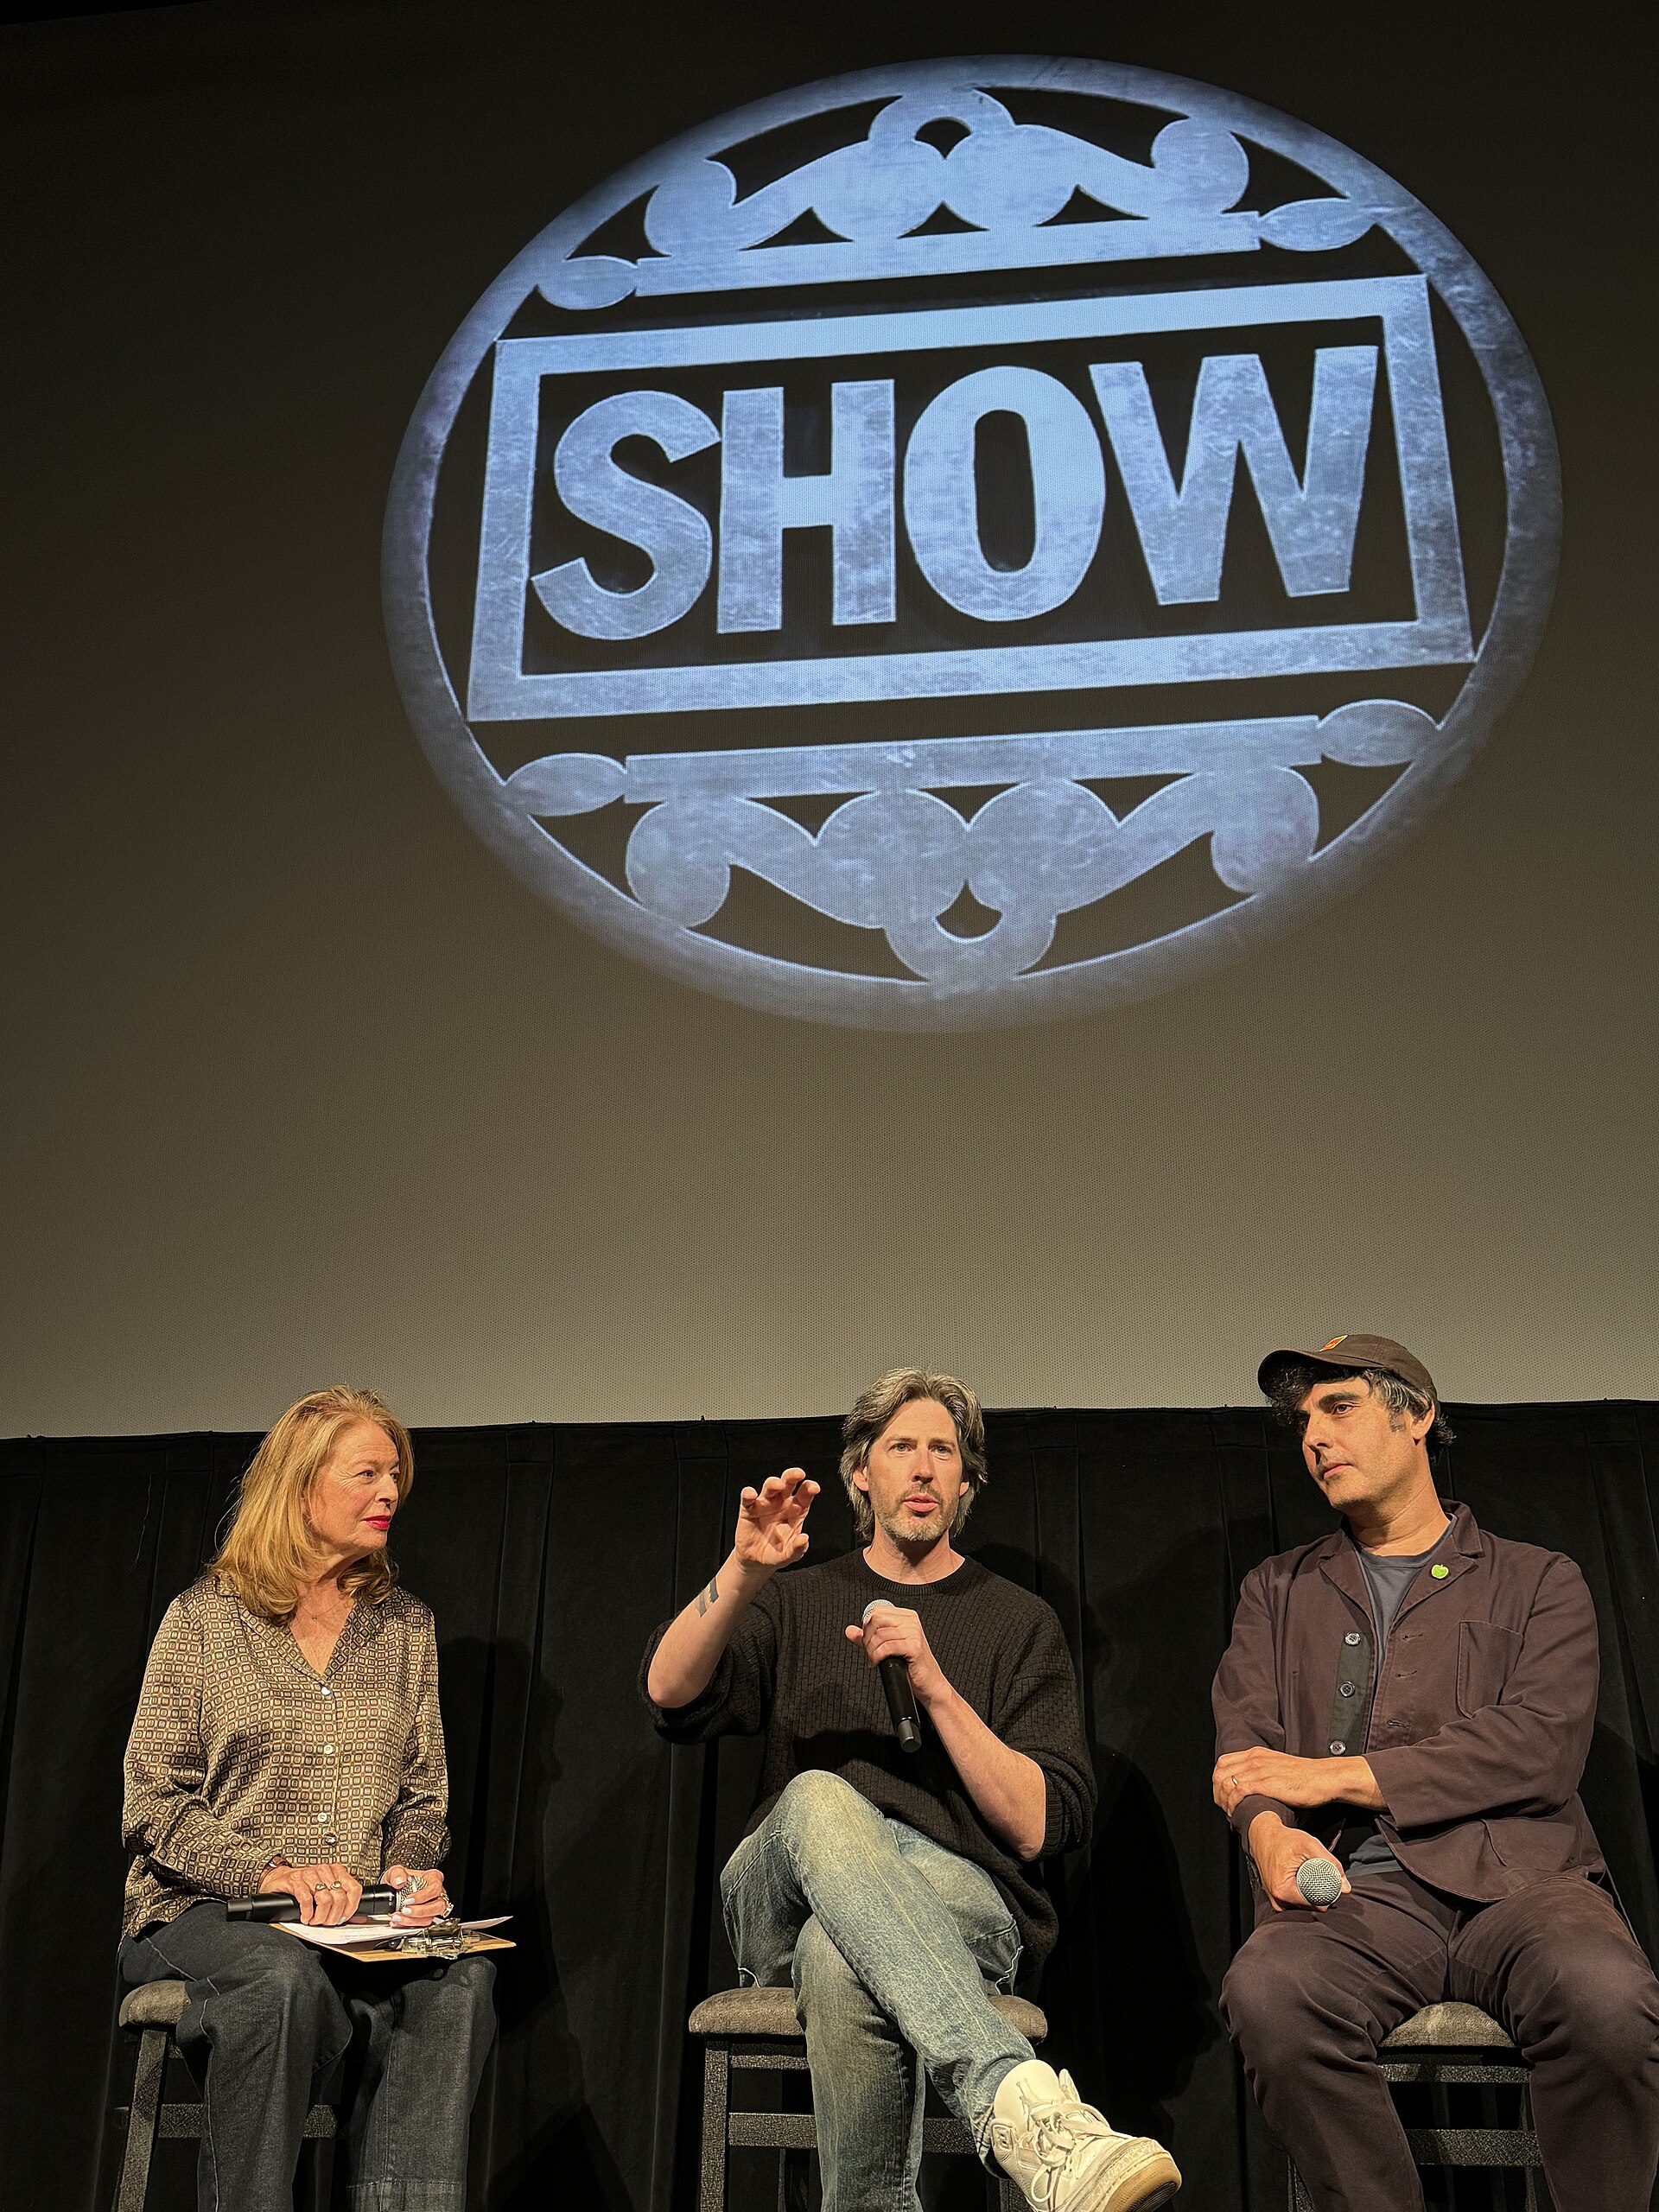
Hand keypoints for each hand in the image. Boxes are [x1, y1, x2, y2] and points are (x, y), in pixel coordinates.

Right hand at [258, 1861, 362, 1925]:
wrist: (279, 1879)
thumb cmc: (304, 1886)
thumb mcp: (325, 1892)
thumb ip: (341, 1904)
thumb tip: (359, 1919)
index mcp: (336, 1872)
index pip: (354, 1889)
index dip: (351, 1908)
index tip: (343, 1918)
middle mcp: (325, 1871)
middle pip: (339, 1898)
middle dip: (333, 1916)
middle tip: (325, 1922)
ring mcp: (310, 1874)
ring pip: (325, 1899)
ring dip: (320, 1916)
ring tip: (314, 1921)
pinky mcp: (295, 1881)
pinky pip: (306, 1899)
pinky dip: (307, 1913)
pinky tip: (305, 1917)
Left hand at [383, 1865, 451, 1927]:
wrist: (394, 1890)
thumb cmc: (399, 1878)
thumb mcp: (395, 1871)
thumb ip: (397, 1873)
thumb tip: (400, 1881)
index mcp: (433, 1878)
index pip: (435, 1888)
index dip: (423, 1896)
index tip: (408, 1900)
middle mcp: (436, 1894)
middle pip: (438, 1906)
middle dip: (421, 1911)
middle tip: (405, 1910)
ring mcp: (432, 1908)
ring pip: (430, 1918)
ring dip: (413, 1920)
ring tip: (398, 1917)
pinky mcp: (424, 1919)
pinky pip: (422, 1926)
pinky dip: (409, 1926)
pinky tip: (399, 1923)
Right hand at [734, 1470, 818, 1576]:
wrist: (755, 1562)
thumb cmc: (776, 1554)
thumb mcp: (789, 1555)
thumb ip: (798, 1548)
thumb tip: (804, 1540)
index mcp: (796, 1511)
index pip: (805, 1494)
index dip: (809, 1488)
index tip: (814, 1487)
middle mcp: (781, 1503)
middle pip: (788, 1483)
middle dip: (793, 1476)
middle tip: (798, 1474)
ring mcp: (765, 1504)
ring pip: (769, 1487)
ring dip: (773, 1483)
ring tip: (778, 1486)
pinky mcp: (748, 1510)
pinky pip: (747, 1498)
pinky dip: (748, 1494)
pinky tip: (751, 1495)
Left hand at [845, 1605, 946, 1708]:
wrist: (929, 1683)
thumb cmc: (909, 1665)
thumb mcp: (888, 1647)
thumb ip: (869, 1637)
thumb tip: (849, 1630)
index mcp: (906, 1616)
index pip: (877, 1611)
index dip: (866, 1627)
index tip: (868, 1642)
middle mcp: (911, 1621)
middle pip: (876, 1620)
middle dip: (867, 1638)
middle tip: (869, 1653)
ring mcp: (914, 1633)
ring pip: (879, 1635)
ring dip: (870, 1651)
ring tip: (873, 1660)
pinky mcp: (915, 1647)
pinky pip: (886, 1647)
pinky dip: (876, 1656)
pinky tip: (877, 1664)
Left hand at [1213, 1748, 1381, 1811]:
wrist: (1323, 1778)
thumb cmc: (1304, 1777)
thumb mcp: (1277, 1767)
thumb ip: (1261, 1771)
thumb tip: (1248, 1785)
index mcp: (1256, 1753)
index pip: (1222, 1763)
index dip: (1218, 1781)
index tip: (1223, 1796)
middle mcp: (1254, 1759)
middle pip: (1219, 1773)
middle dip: (1217, 1793)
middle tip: (1225, 1808)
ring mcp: (1259, 1770)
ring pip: (1225, 1782)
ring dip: (1224, 1801)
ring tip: (1231, 1813)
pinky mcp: (1266, 1783)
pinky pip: (1238, 1791)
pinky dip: (1233, 1804)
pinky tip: (1238, 1813)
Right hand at [1247, 1813, 1350, 1912]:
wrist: (1263, 1836)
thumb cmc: (1283, 1840)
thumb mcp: (1309, 1844)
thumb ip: (1330, 1863)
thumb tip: (1345, 1887)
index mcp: (1282, 1891)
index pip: (1314, 1906)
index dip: (1328, 1897)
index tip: (1332, 1884)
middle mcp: (1277, 1900)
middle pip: (1309, 1908)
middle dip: (1320, 1896)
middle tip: (1324, 1879)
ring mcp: (1276, 1901)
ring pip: (1303, 1907)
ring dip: (1311, 1896)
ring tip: (1313, 1878)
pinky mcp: (1276, 1898)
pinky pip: (1295, 1903)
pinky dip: (1303, 1895)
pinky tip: (1305, 1882)